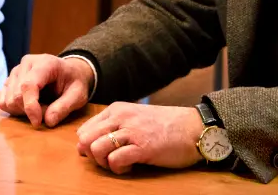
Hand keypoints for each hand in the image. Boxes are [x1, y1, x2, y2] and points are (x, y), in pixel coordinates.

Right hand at [0, 54, 93, 127]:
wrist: (68, 72)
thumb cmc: (74, 82)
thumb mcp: (79, 95)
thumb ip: (65, 107)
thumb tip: (48, 122)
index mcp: (45, 63)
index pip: (28, 85)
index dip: (30, 106)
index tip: (38, 122)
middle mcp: (26, 64)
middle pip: (16, 95)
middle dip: (30, 111)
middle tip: (48, 112)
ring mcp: (15, 71)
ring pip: (8, 100)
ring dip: (23, 111)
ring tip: (40, 107)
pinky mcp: (9, 81)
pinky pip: (3, 101)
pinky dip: (15, 110)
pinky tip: (29, 107)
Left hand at [76, 102, 203, 174]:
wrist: (193, 127)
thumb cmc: (164, 126)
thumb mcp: (134, 118)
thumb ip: (113, 127)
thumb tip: (89, 145)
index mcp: (116, 110)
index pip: (84, 130)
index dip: (88, 146)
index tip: (104, 152)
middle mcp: (120, 117)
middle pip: (85, 139)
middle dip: (92, 155)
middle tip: (109, 160)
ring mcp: (131, 131)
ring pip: (96, 149)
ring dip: (104, 163)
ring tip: (119, 164)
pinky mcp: (142, 147)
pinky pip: (115, 160)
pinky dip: (118, 168)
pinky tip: (131, 166)